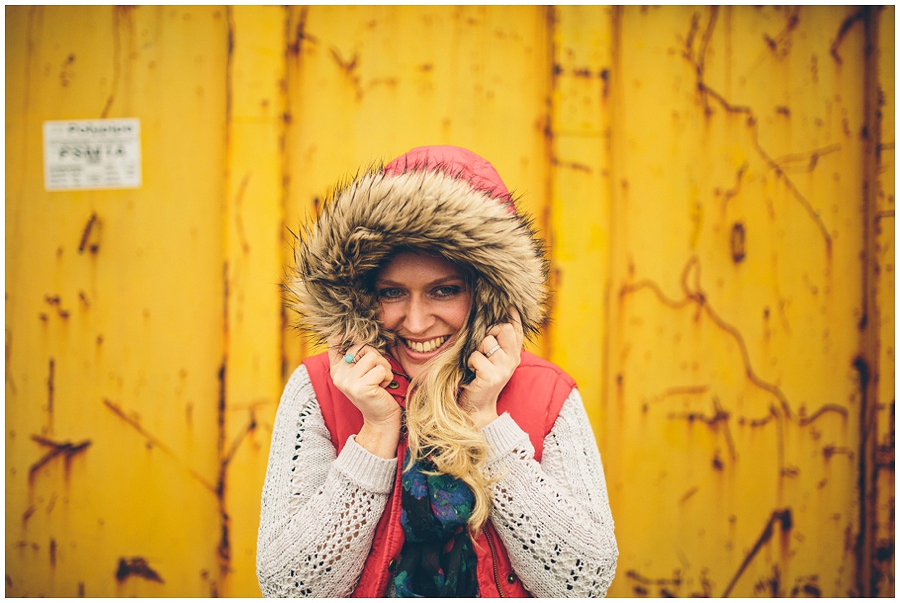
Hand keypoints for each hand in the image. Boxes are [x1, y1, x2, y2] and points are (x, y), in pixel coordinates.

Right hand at [328, 338, 400, 457]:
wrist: (381, 419)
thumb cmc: (377, 390)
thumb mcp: (363, 370)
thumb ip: (357, 354)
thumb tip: (355, 329)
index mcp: (337, 367)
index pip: (334, 340)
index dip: (346, 331)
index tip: (353, 330)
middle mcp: (338, 374)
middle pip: (362, 346)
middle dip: (377, 357)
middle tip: (377, 374)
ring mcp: (347, 381)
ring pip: (373, 356)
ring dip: (384, 368)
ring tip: (380, 381)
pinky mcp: (360, 387)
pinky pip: (380, 369)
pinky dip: (387, 377)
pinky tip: (382, 388)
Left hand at [462, 307, 523, 428]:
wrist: (478, 408)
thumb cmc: (483, 379)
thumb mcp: (496, 359)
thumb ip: (501, 341)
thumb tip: (504, 314)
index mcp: (515, 355)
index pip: (517, 329)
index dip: (513, 315)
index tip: (509, 304)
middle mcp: (513, 360)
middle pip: (503, 329)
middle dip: (490, 332)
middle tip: (484, 348)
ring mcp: (503, 368)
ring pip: (487, 342)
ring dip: (477, 350)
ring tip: (477, 364)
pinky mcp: (491, 376)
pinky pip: (476, 356)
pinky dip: (470, 362)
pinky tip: (472, 372)